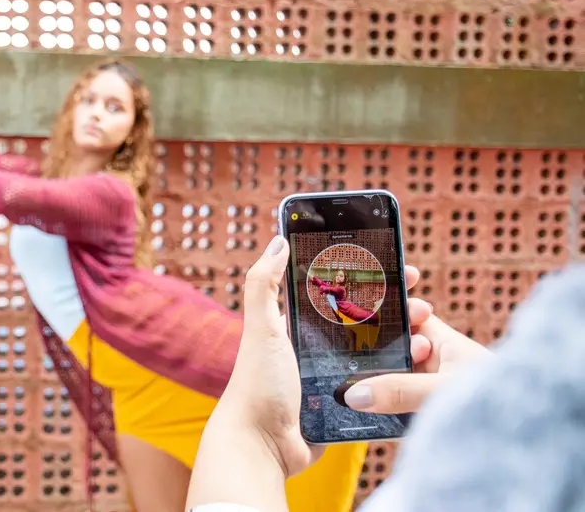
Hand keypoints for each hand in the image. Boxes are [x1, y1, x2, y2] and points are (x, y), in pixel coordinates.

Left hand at [211, 237, 432, 478]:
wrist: (262, 447)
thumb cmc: (258, 384)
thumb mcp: (261, 328)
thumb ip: (264, 284)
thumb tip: (279, 240)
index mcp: (296, 328)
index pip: (339, 295)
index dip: (368, 282)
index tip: (399, 271)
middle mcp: (315, 351)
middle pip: (364, 325)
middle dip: (395, 313)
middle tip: (424, 307)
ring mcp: (332, 380)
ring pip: (376, 357)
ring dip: (403, 347)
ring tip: (429, 338)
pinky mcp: (344, 408)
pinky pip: (377, 390)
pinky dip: (397, 381)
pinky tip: (420, 370)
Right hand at [344, 303, 489, 414]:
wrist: (522, 442)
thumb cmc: (495, 403)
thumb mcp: (440, 391)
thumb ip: (398, 391)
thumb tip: (353, 395)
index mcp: (446, 343)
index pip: (412, 314)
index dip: (394, 306)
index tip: (374, 303)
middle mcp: (437, 362)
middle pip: (396, 345)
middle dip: (380, 349)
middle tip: (369, 358)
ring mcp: (430, 387)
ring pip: (395, 374)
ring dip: (381, 381)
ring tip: (375, 391)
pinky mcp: (425, 412)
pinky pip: (398, 402)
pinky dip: (385, 404)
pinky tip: (373, 411)